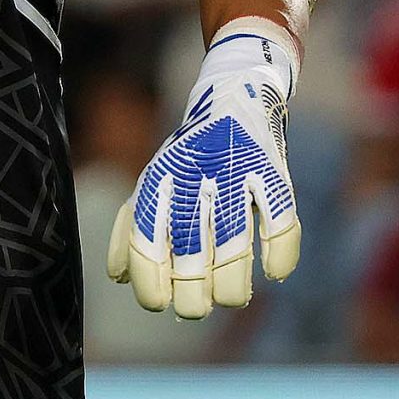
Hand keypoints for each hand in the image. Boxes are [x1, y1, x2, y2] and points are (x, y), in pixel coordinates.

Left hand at [107, 22, 300, 318]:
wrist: (235, 92)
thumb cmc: (189, 152)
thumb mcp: (153, 180)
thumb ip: (132, 226)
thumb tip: (118, 277)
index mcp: (158, 183)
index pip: (146, 246)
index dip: (151, 286)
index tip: (159, 303)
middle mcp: (193, 179)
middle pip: (190, 258)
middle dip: (192, 298)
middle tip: (195, 306)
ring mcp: (235, 175)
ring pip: (235, 252)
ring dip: (231, 289)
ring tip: (229, 297)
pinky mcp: (273, 174)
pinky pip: (280, 228)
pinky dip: (278, 260)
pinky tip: (272, 273)